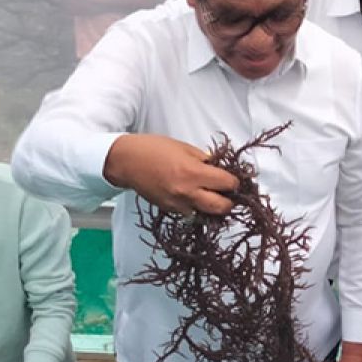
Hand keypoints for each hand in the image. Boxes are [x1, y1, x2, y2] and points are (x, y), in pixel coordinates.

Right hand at [104, 134, 238, 214]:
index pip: (227, 184)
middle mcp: (187, 192)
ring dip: (213, 207)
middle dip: (229, 201)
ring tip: (212, 196)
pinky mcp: (170, 210)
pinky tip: (194, 197)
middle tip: (229, 193)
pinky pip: (191, 213)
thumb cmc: (153, 149)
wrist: (126, 162)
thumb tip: (219, 167)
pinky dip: (196, 207)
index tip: (234, 179)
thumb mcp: (185, 148)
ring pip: (206, 214)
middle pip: (221, 207)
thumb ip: (204, 160)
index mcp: (193, 173)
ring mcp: (178, 204)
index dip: (234, 182)